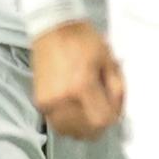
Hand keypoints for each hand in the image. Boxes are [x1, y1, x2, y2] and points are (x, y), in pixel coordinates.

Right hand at [30, 20, 125, 139]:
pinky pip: (57, 123)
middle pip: (87, 131)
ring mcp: (49, 102)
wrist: (52, 27)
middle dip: (99, 124)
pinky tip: (74, 107)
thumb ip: (117, 88)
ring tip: (87, 110)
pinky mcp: (40, 101)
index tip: (114, 107)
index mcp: (82, 85)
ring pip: (70, 131)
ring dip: (82, 127)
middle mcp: (63, 98)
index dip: (112, 117)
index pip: (102, 120)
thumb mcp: (108, 59)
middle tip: (102, 109)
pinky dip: (68, 122)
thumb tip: (118, 111)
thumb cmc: (81, 39)